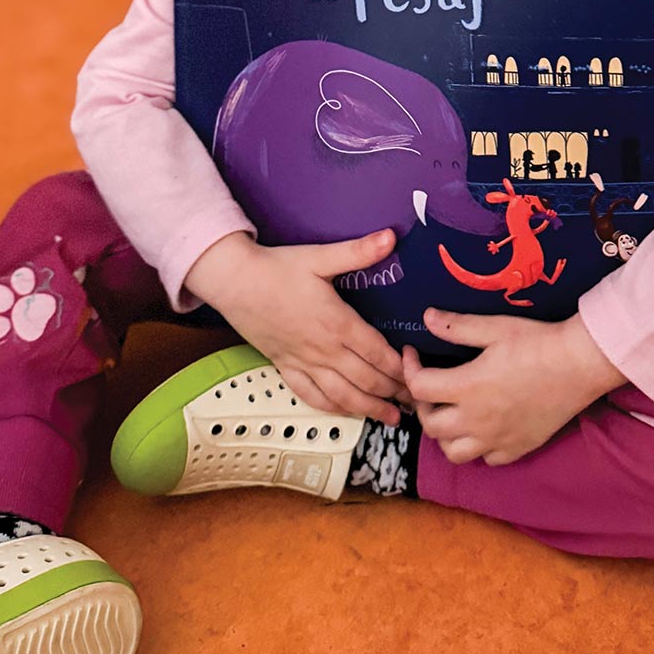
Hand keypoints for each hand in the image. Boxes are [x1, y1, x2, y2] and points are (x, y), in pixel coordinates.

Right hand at [184, 229, 406, 424]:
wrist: (234, 282)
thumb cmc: (276, 269)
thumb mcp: (320, 256)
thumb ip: (358, 251)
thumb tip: (391, 236)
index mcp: (337, 323)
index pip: (377, 354)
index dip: (400, 369)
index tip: (419, 376)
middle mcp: (323, 349)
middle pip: (366, 379)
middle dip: (393, 393)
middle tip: (417, 402)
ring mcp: (303, 362)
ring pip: (342, 395)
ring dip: (369, 409)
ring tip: (390, 417)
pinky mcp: (285, 366)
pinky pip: (311, 396)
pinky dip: (332, 408)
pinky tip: (345, 412)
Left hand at [401, 309, 627, 465]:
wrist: (580, 364)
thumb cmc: (537, 342)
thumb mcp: (494, 327)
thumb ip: (456, 326)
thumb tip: (426, 318)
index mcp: (468, 387)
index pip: (419, 388)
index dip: (409, 369)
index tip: (413, 354)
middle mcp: (478, 420)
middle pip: (430, 426)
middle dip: (422, 405)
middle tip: (430, 385)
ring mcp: (498, 439)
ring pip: (454, 453)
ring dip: (445, 434)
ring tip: (452, 411)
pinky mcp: (518, 448)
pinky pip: (486, 459)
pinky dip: (477, 447)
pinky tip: (483, 426)